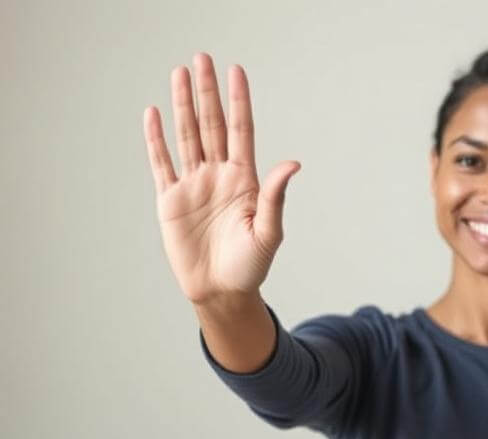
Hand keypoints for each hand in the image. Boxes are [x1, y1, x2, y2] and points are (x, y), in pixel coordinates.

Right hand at [142, 53, 299, 304]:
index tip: (236, 71)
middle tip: (202, 58)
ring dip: (183, 106)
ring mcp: (194, 185)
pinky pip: (162, 163)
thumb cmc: (250, 265)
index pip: (241, 130)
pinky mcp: (170, 200)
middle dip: (207, 92)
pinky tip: (154, 114)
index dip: (238, 101)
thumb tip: (293, 163)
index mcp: (245, 179)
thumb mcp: (268, 231)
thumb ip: (276, 196)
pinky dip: (156, 140)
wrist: (221, 291)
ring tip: (179, 75)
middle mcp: (219, 175)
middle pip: (212, 125)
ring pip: (187, 137)